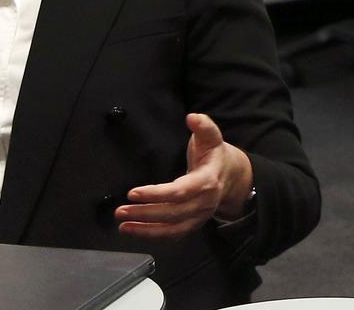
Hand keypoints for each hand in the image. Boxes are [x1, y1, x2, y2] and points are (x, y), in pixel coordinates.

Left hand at [115, 113, 254, 238]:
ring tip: (123, 225)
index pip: (180, 192)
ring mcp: (199, 216)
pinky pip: (173, 234)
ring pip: (172, 229)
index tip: (133, 193)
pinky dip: (153, 235)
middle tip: (121, 210)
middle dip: (145, 213)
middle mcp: (204, 203)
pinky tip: (135, 231)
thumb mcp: (211, 137)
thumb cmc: (215, 156)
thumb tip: (192, 117)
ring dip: (146, 230)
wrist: (232, 176)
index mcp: (207, 181)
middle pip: (172, 213)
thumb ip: (203, 126)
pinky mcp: (193, 224)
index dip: (156, 194)